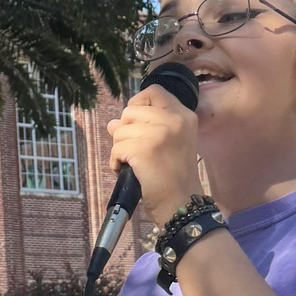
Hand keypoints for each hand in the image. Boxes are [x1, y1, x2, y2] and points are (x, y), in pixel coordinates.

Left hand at [105, 85, 200, 225]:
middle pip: (130, 110)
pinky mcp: (145, 149)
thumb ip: (144, 128)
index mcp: (184, 115)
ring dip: (120, 148)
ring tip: (135, 163)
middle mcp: (174, 119)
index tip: (136, 123)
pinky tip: (130, 171)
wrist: (182, 204)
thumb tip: (112, 123)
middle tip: (136, 150)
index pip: (153, 92)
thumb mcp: (168, 145)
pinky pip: (116, 148)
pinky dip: (116, 162)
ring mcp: (159, 132)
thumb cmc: (175, 177)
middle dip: (125, 131)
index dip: (138, 103)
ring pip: (119, 130)